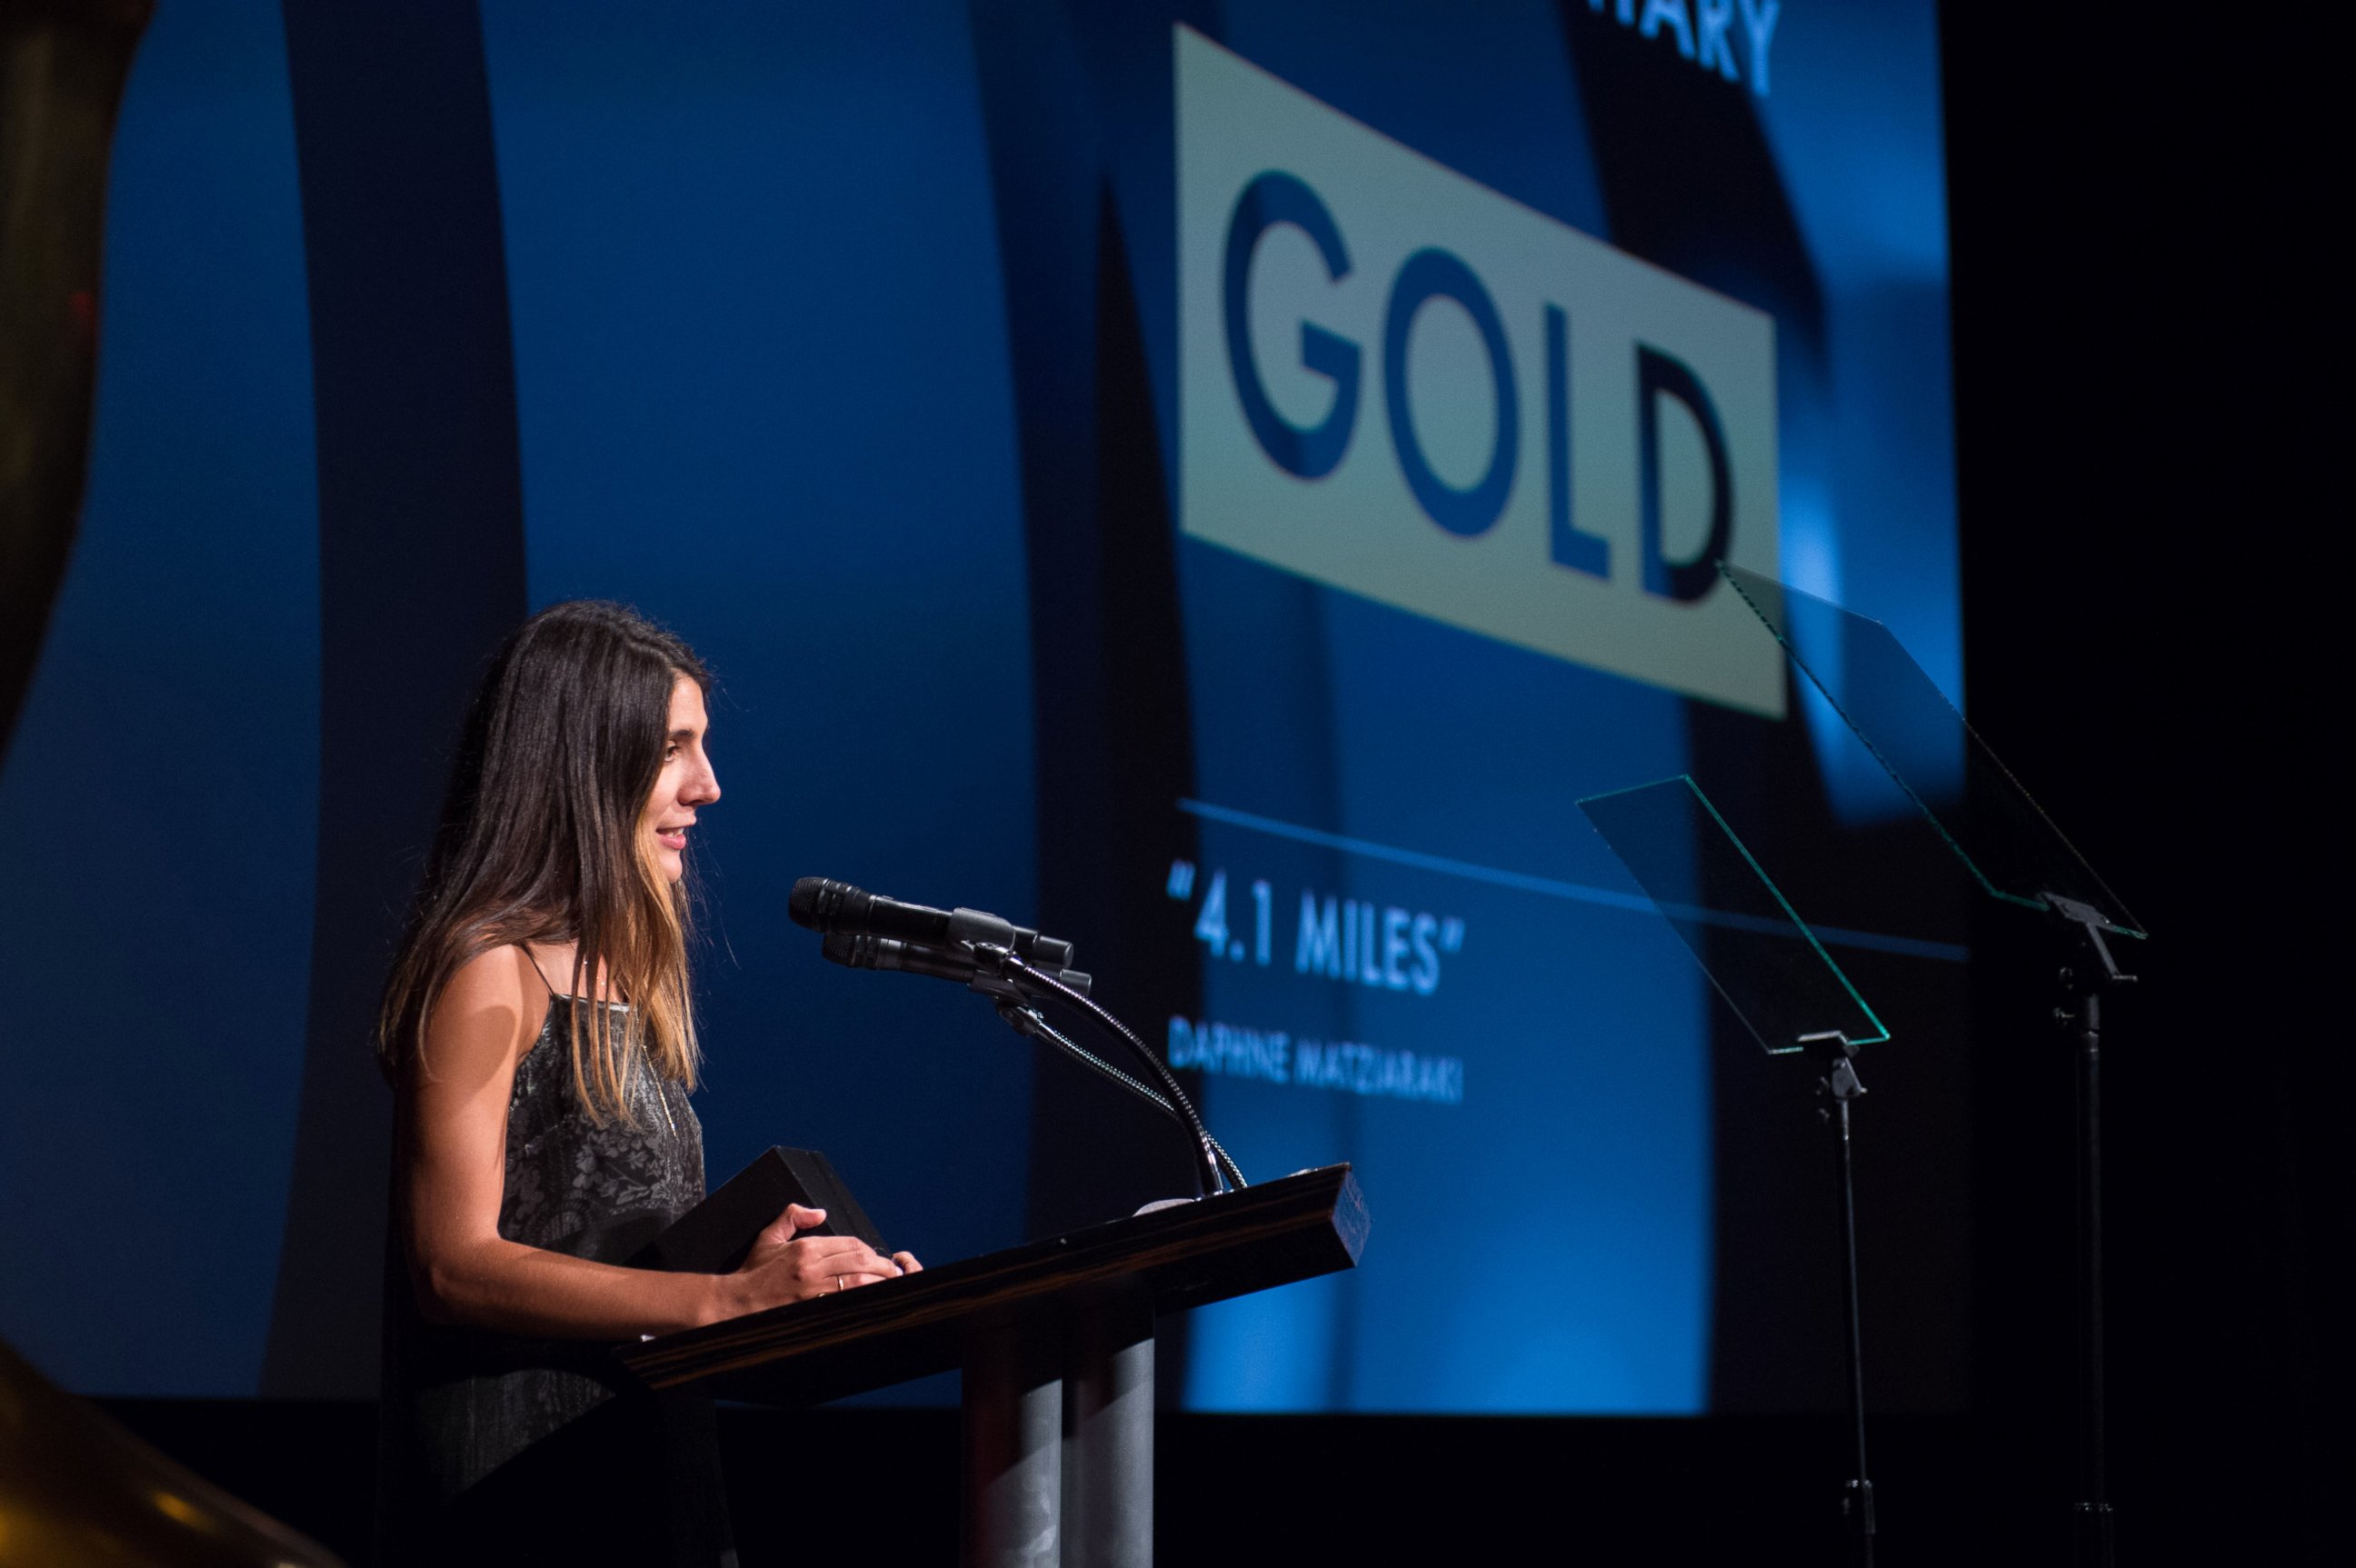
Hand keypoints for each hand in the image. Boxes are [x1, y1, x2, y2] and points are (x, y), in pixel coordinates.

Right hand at [724, 1204, 903, 1313]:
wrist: (736, 1303)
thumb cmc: (753, 1273)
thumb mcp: (769, 1238)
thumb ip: (793, 1217)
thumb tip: (819, 1212)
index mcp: (805, 1248)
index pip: (849, 1244)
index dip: (868, 1249)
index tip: (874, 1256)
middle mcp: (812, 1267)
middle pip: (859, 1261)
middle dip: (881, 1265)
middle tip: (893, 1270)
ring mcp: (813, 1290)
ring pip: (857, 1282)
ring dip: (878, 1282)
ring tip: (889, 1284)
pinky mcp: (812, 1308)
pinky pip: (845, 1301)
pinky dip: (861, 1298)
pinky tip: (871, 1299)